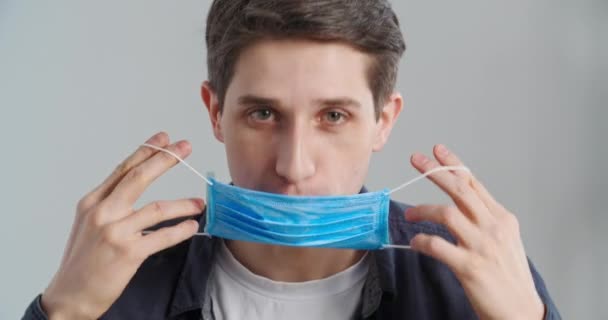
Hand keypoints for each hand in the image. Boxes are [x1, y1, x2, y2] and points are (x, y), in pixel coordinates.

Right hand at [41, 132, 203, 319]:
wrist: (69, 295)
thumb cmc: (82, 261)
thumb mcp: (89, 225)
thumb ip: (110, 205)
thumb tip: (136, 186)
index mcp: (93, 203)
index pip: (123, 170)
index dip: (146, 152)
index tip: (164, 138)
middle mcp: (103, 212)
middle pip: (139, 178)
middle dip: (165, 159)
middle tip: (185, 147)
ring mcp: (115, 232)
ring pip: (158, 208)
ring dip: (183, 204)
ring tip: (200, 203)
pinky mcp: (128, 253)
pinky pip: (163, 236)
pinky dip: (181, 230)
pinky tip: (192, 226)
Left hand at [405, 144, 544, 319]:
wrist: (521, 312)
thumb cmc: (509, 277)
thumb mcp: (505, 240)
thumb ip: (484, 220)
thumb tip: (462, 204)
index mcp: (502, 219)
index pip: (474, 184)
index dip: (454, 164)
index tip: (437, 151)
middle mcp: (493, 228)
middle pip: (460, 190)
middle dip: (435, 171)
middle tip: (416, 160)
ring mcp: (482, 247)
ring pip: (447, 214)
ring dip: (423, 210)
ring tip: (409, 214)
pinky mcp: (470, 267)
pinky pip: (438, 246)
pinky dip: (422, 241)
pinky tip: (415, 243)